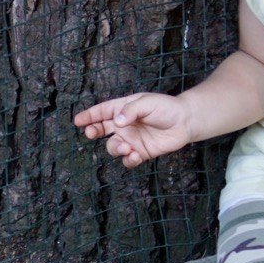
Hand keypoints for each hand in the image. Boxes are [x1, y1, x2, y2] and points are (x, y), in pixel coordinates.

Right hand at [74, 93, 192, 168]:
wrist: (186, 122)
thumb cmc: (166, 107)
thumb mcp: (148, 102)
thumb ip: (131, 111)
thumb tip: (116, 122)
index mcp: (123, 109)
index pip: (101, 112)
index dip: (89, 116)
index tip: (77, 121)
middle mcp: (124, 125)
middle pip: (101, 130)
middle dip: (93, 132)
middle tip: (91, 133)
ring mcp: (131, 139)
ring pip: (113, 147)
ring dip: (116, 149)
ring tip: (128, 147)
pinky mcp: (141, 152)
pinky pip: (128, 160)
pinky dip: (128, 160)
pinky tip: (136, 155)